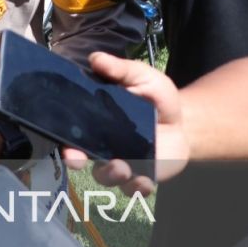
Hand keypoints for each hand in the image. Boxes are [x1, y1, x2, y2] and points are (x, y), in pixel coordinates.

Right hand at [62, 53, 185, 195]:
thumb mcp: (141, 76)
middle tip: (80, 160)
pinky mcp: (141, 175)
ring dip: (109, 174)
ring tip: (122, 167)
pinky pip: (133, 189)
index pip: (70, 132)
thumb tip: (95, 58)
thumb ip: (120, 69)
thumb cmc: (156, 97)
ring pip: (105, 176)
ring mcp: (120, 162)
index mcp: (94, 120)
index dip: (63, 140)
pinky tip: (144, 181)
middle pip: (79, 158)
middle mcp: (100, 144)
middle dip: (76, 161)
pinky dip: (137, 188)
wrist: (184, 121)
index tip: (65, 144)